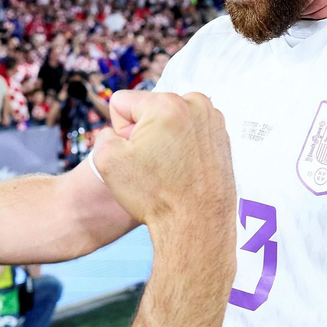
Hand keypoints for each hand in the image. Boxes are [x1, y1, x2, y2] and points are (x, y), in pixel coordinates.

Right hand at [92, 90, 234, 234]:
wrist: (196, 223)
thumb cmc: (155, 195)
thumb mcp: (108, 161)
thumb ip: (104, 134)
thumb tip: (119, 132)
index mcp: (165, 104)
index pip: (122, 102)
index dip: (120, 131)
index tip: (135, 154)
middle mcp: (194, 103)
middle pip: (148, 108)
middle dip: (144, 132)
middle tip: (153, 164)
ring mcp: (212, 119)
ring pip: (169, 119)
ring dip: (163, 138)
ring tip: (169, 167)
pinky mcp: (222, 134)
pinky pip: (189, 131)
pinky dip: (183, 145)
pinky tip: (183, 168)